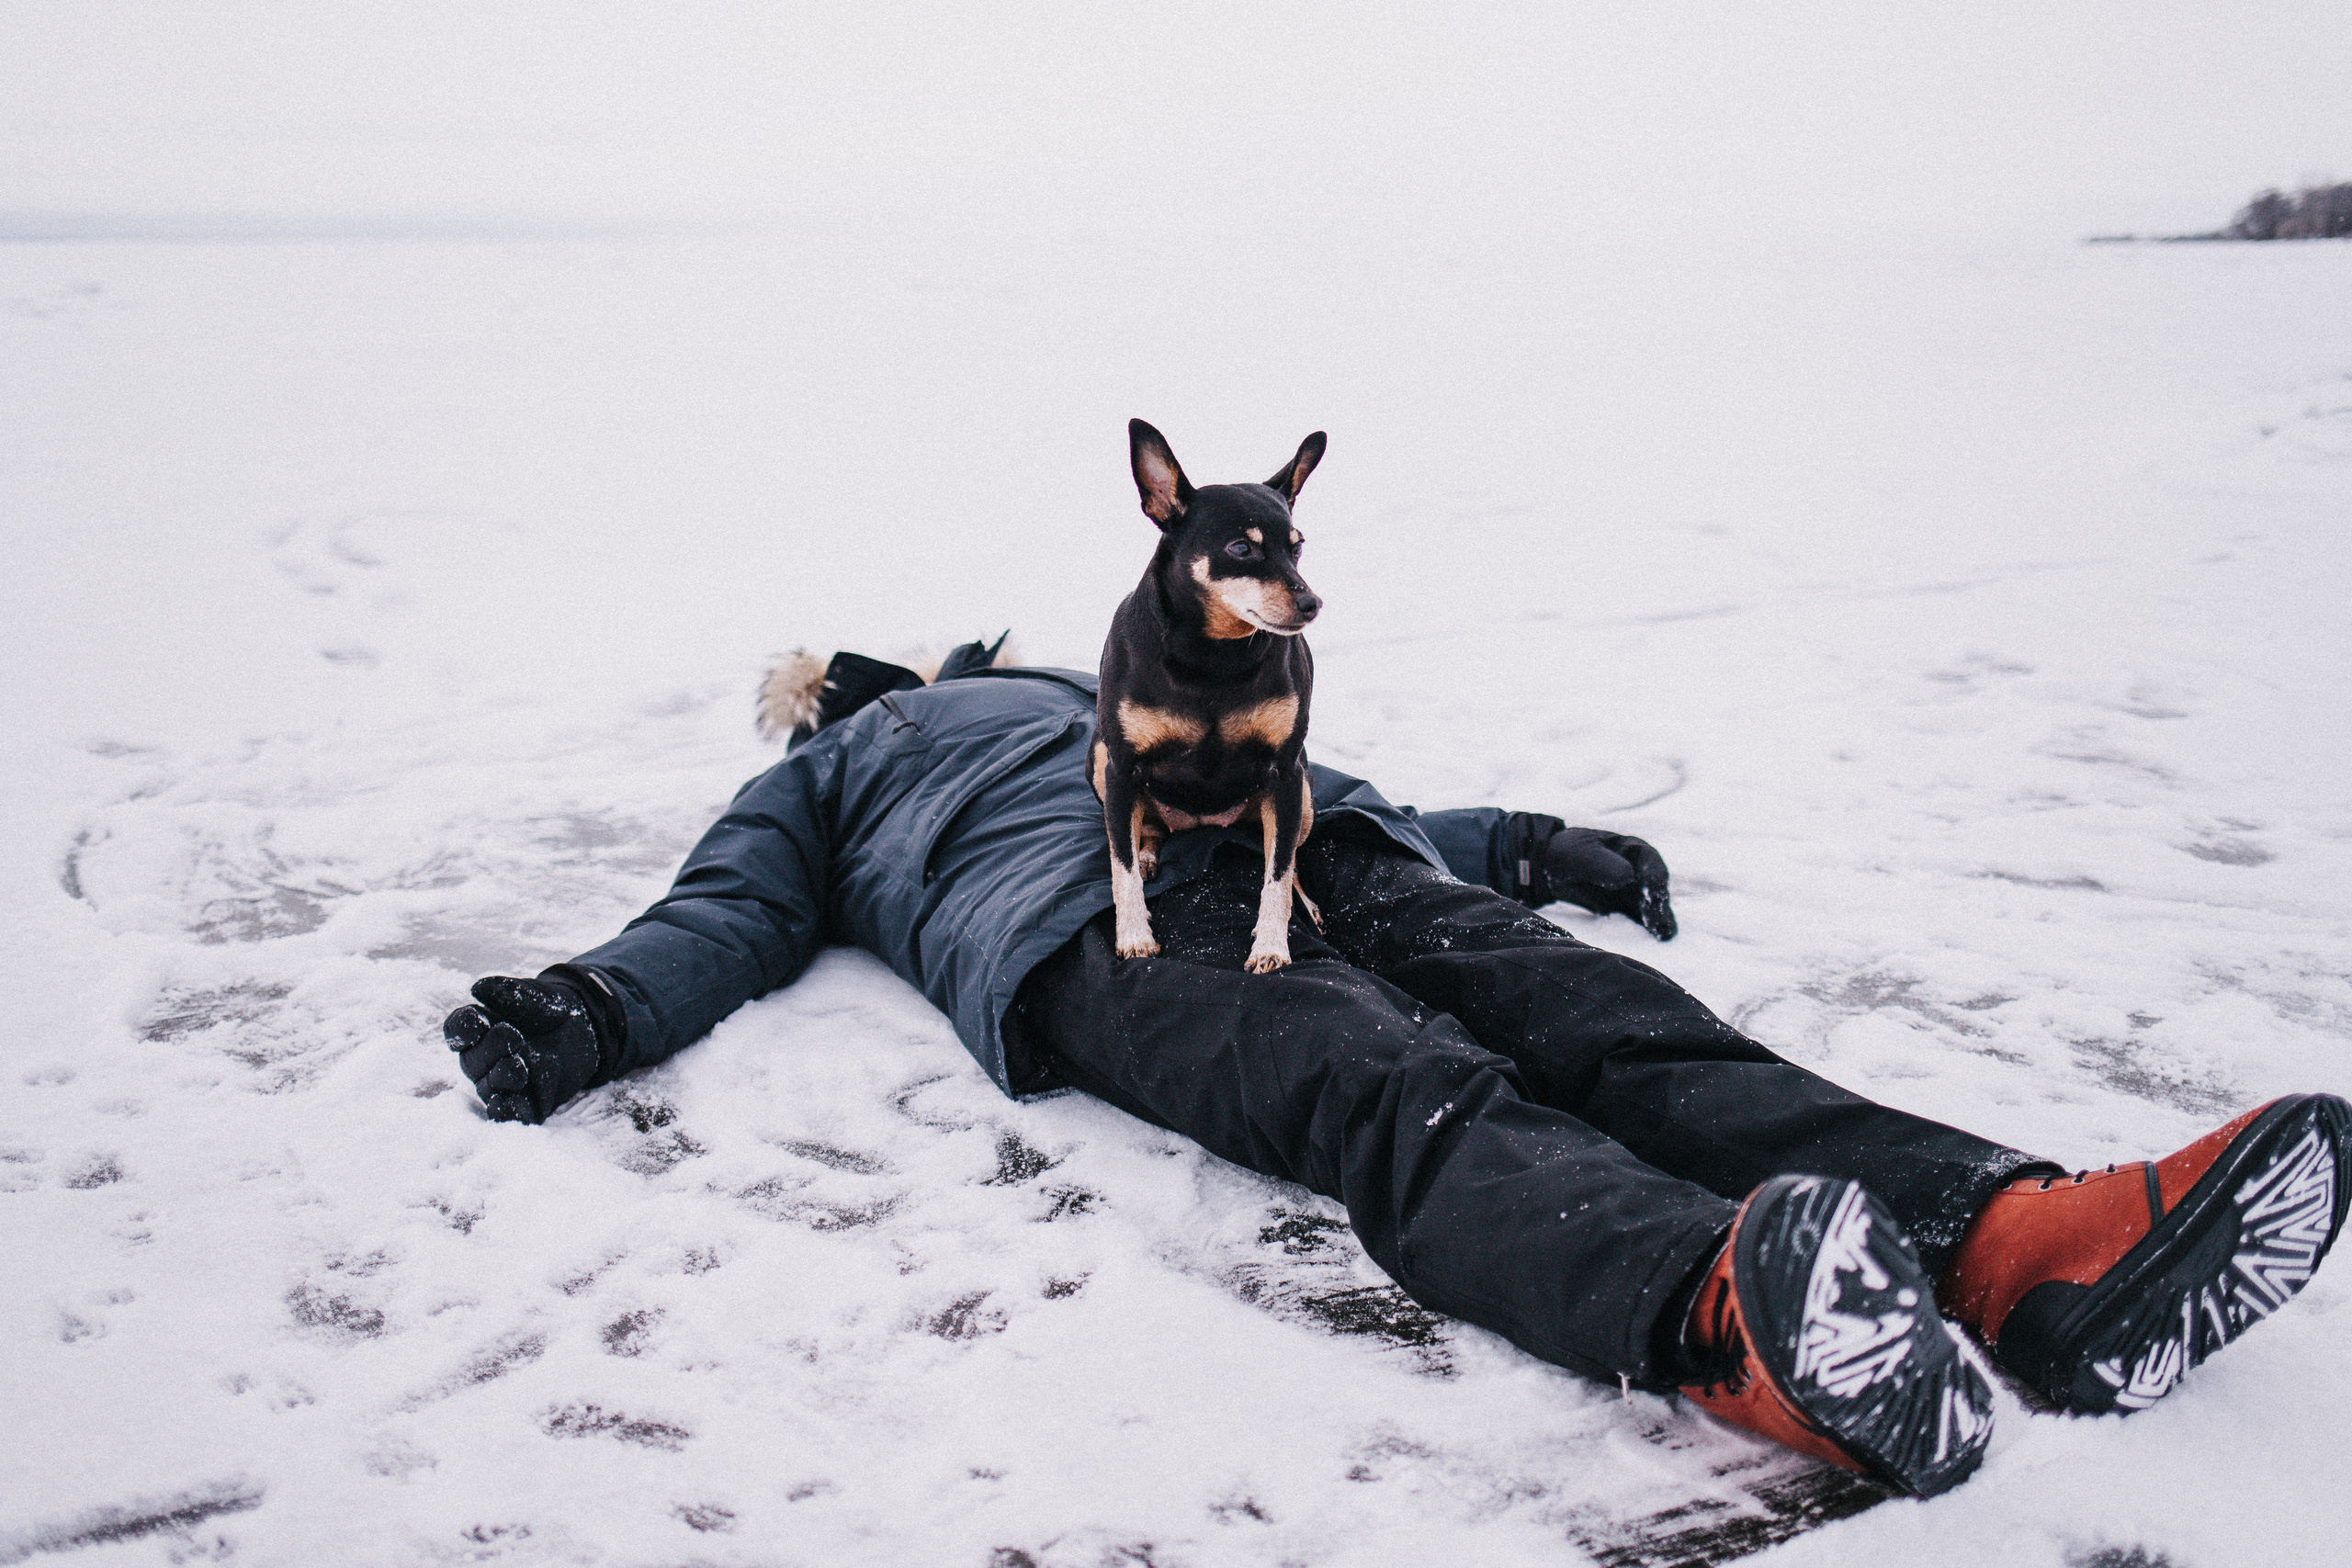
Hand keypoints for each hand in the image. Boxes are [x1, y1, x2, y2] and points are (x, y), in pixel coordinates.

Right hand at [444, 975, 602, 1123]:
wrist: (585, 1030)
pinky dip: (508, 1113)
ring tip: (519, 1069)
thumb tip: (478, 988)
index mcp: (481, 1029)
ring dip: (500, 1080)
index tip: (477, 1022)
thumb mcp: (536, 996)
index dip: (462, 1029)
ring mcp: (503, 1083)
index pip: (458, 1031)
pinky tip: (512, 1107)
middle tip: (514, 1036)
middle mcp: (485, 1059)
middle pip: (473, 1061)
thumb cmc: (550, 1009)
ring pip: (490, 1088)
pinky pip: (511, 1113)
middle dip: (490, 1050)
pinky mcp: (527, 1102)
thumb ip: (509, 991)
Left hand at [1541, 827, 1677, 940]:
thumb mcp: (1581, 853)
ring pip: (1653, 907)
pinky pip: (1640, 921)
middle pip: (1655, 888)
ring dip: (1659, 922)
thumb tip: (1628, 877)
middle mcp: (1640, 871)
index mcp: (1633, 849)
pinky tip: (1656, 940)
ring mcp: (1635, 892)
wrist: (1552, 868)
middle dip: (1659, 906)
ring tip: (1664, 936)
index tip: (1653, 896)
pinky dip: (1647, 931)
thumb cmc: (1569, 853)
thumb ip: (1602, 863)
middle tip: (1659, 924)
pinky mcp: (1626, 910)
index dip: (1654, 879)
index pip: (1650, 863)